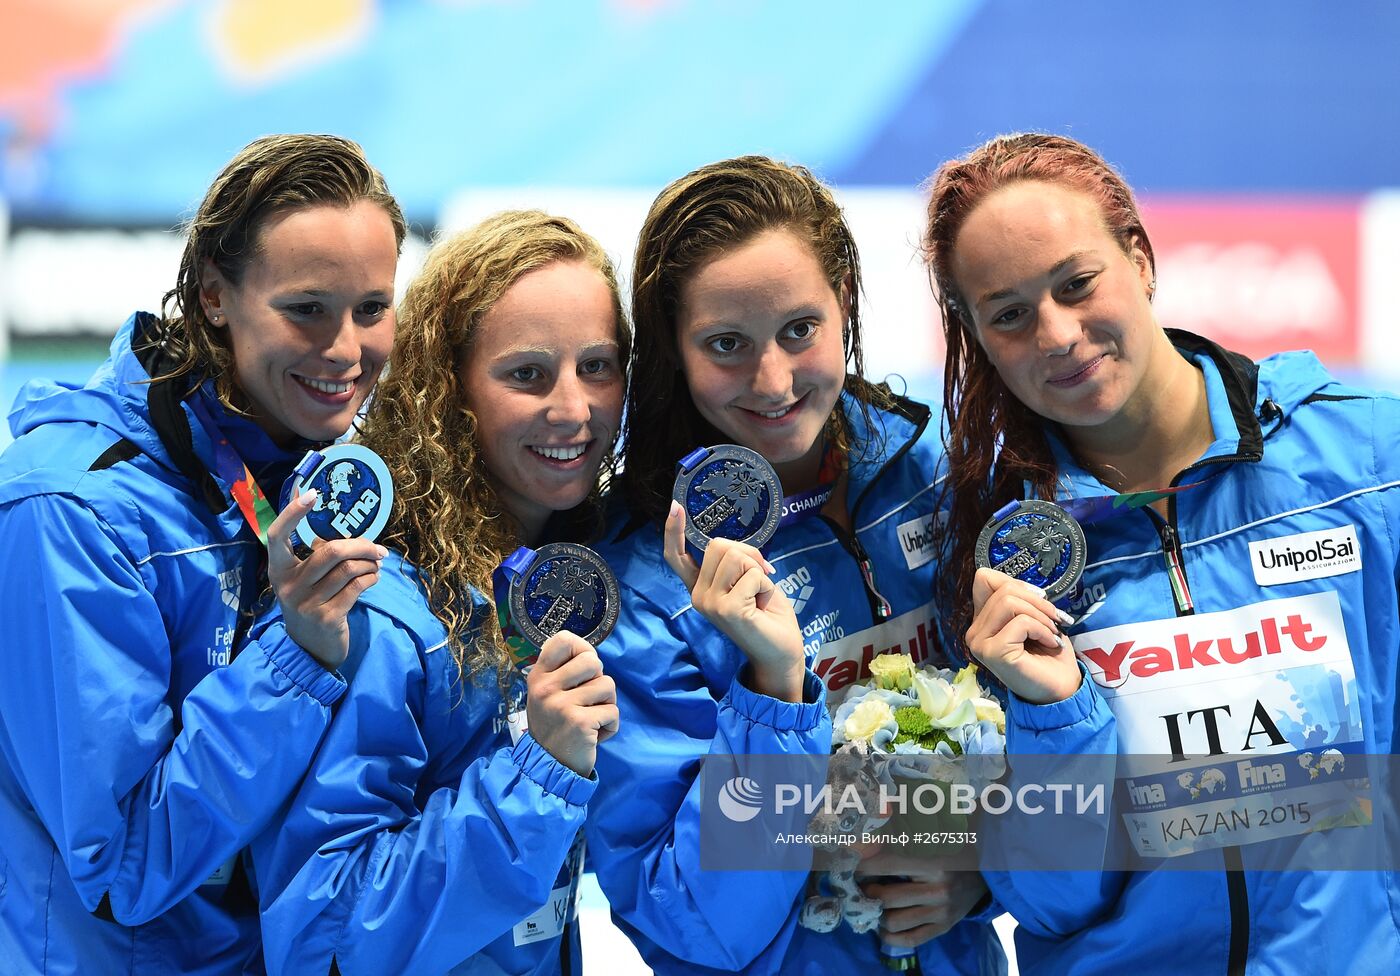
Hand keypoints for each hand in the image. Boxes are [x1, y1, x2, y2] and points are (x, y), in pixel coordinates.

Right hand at [267, 488, 384, 669]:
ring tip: (377, 564)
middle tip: (379, 548)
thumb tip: (342, 530)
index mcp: (279, 571)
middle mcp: (289, 586)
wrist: (312, 650)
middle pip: (331, 551)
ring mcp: (307, 603)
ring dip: (370, 563)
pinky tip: (374, 577)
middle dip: (362, 546)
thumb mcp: (305, 582)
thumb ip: (317, 557)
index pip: (277, 535)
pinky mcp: (327, 616)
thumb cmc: (312, 605)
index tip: (312, 493)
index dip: (292, 512)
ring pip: (348, 569)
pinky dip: (371, 577)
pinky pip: (357, 586)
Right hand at [526, 631, 618, 777]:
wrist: (548, 768)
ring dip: (607, 704)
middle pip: (593, 661)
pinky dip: (610, 726)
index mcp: (538, 676)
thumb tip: (590, 654)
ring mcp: (561, 705)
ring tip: (591, 719)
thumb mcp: (547, 696)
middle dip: (599, 680)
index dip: (582, 648)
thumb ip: (562, 673)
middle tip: (588, 700)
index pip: (563, 640)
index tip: (584, 667)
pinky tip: (594, 735)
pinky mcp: (580, 722)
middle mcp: (546, 688)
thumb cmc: (555, 727)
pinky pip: (612, 711)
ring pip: (608, 685)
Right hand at [664, 501, 803, 701]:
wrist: (782, 653)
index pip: (677, 558)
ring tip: (760, 595)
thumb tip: (737, 549)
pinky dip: (765, 584)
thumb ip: (734, 563)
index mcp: (700, 588)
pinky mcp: (727, 609)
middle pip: (719, 545)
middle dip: (748, 554)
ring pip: (736, 556)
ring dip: (758, 570)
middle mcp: (698, 596)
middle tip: (760, 578)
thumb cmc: (768, 615)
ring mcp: (710, 604)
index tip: (674, 507)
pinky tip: (763, 605)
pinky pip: (752, 574)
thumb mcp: (748, 580)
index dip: (674, 532)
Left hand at [857, 847, 988, 947]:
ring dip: (876, 915)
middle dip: (866, 893)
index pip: (887, 865)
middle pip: (886, 898)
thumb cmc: (953, 851)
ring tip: (872, 905)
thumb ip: (904, 840)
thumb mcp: (933, 840)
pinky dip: (890, 937)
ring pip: (894, 922)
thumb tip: (867, 841)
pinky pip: (910, 939)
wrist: (987, 873)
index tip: (850, 865)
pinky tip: (883, 927)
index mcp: (933, 863)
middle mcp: (937, 890)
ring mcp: (941, 912)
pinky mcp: (944, 927)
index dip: (862, 867)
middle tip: (860, 887)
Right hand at [965, 568, 1080, 703]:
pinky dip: (1042, 629)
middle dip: (1038, 602)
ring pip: (1010, 602)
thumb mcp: (1032, 616)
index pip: (984, 578)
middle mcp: (974, 632)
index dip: (1015, 583)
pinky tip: (1050, 643)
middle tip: (1055, 621)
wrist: (1061, 688)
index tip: (1039, 601)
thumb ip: (1018, 599)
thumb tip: (1023, 586)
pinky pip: (1020, 622)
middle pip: (1003, 590)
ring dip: (1041, 616)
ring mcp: (980, 643)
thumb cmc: (1048, 653)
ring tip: (1052, 633)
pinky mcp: (993, 652)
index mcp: (982, 620)